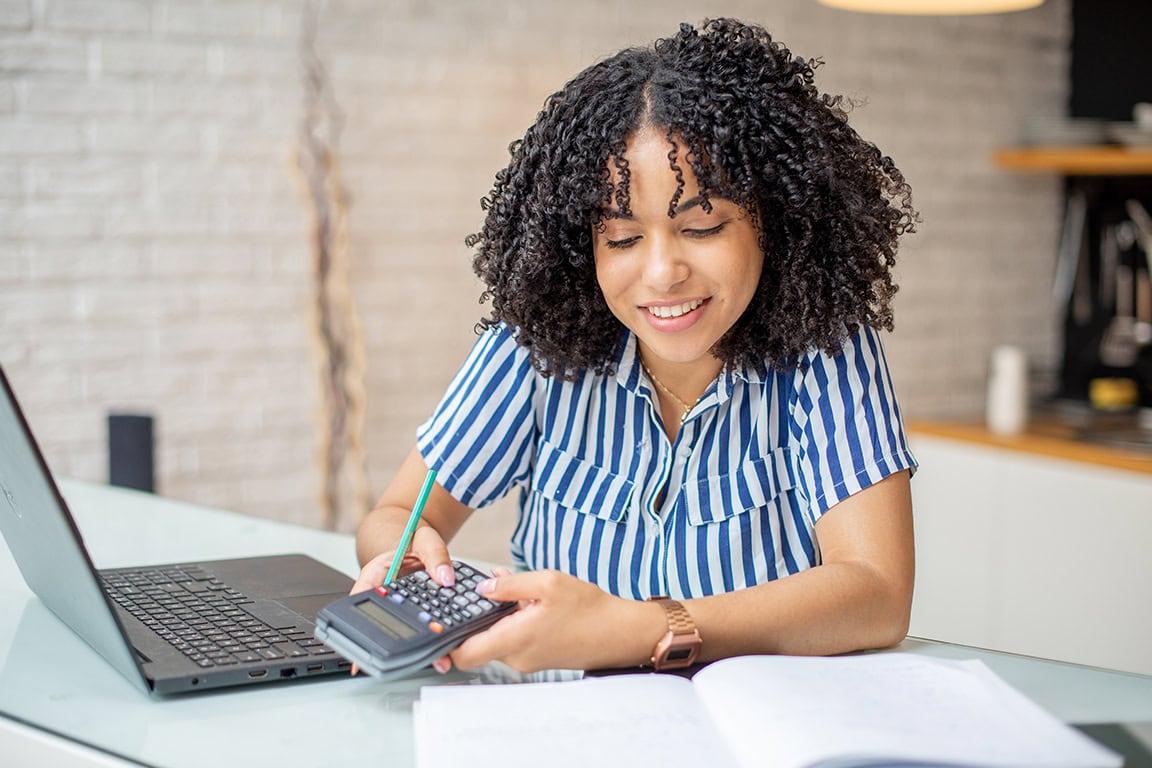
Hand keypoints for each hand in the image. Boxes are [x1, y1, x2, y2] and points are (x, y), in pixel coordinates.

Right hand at [347, 525, 456, 675]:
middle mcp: (383, 594)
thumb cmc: (416, 541)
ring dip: (415, 648)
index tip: (365, 646)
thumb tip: (445, 577)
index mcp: (377, 574)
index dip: (358, 626)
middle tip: (409, 661)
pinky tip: (442, 653)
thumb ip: (436, 555)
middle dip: (393, 646)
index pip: (362, 599)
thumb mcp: (426, 540)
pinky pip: (418, 629)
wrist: (420, 543)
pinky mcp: (412, 614)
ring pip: (402, 631)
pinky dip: (429, 641)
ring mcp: (396, 607)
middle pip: (381, 623)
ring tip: (435, 660)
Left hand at [442, 569, 655, 673]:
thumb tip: (482, 587)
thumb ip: (510, 585)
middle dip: (472, 620)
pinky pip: (512, 641)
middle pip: (477, 645)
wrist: (620, 633)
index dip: (444, 644)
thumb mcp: (548, 582)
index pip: (464, 655)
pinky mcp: (537, 657)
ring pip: (495, 640)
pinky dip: (510, 623)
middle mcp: (517, 656)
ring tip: (504, 591)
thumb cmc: (590, 609)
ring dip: (494, 619)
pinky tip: (524, 602)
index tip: (433, 628)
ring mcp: (527, 660)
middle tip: (470, 595)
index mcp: (514, 639)